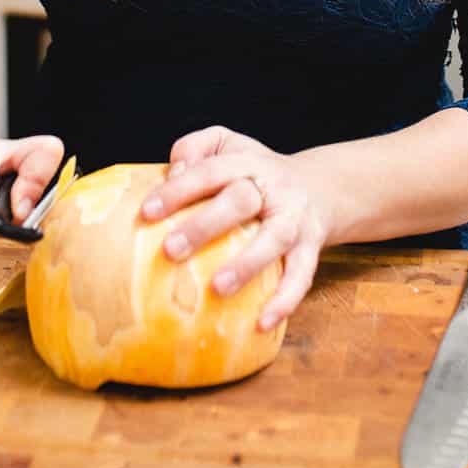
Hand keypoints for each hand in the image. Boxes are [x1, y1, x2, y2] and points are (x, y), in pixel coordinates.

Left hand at [139, 125, 333, 331]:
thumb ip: (196, 148)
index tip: (147, 212)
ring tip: (217, 288)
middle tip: (170, 250)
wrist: (320, 186)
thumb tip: (170, 174)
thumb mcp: (228, 145)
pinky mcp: (311, 248)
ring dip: (247, 264)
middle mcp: (274, 188)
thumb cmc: (256, 171)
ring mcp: (295, 219)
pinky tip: (262, 323)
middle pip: (240, 201)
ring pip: (274, 238)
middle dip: (205, 225)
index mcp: (247, 161)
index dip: (179, 189)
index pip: (210, 170)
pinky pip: (301, 275)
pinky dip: (285, 300)